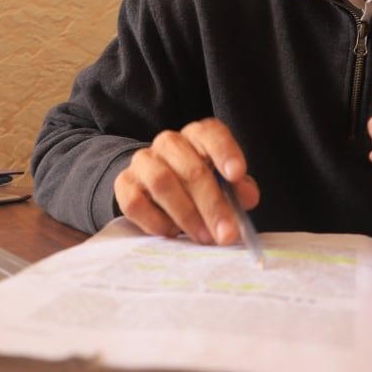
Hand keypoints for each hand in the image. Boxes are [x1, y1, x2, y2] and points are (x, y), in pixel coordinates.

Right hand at [114, 117, 259, 244]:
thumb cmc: (197, 186)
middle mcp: (169, 143)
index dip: (225, 153)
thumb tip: (247, 197)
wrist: (154, 186)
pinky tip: (172, 233)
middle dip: (211, 204)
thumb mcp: (223, 185)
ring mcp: (143, 161)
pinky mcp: (124, 183)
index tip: (237, 175)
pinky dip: (157, 222)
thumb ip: (239, 189)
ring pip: (162, 182)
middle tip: (226, 233)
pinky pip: (136, 203)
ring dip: (186, 215)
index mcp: (198, 136)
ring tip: (203, 237)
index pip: (211, 133)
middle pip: (190, 167)